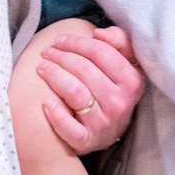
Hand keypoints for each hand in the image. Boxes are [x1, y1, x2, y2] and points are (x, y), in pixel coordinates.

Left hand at [37, 26, 141, 152]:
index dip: (77, 42)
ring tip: (42, 67)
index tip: (60, 40)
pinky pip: (69, 128)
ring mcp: (104, 123)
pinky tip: (46, 103)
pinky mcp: (87, 141)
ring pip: (75, 92)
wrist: (108, 132)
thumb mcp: (124, 65)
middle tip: (47, 52)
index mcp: (131, 81)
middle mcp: (120, 102)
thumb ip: (118, 42)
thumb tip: (99, 34)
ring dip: (54, 76)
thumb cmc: (111, 90)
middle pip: (84, 70)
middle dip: (62, 56)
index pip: (101, 52)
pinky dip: (56, 115)